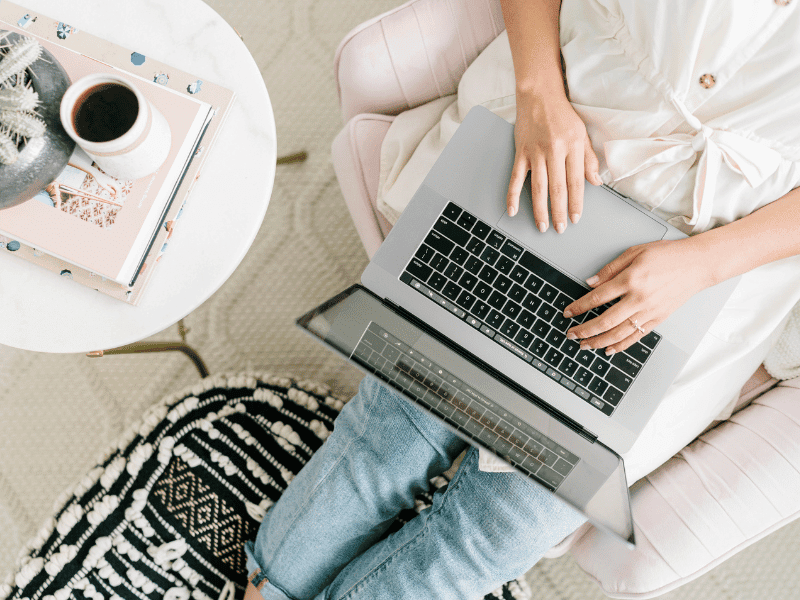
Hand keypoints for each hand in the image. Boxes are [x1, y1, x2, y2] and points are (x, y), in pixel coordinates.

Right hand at [507, 89, 601, 232]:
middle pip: (557, 188)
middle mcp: (554, 150)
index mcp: (572, 146)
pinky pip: (515, 178)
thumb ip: (589, 159)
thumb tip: (596, 182)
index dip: (576, 202)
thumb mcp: (582, 133)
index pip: (576, 181)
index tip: (575, 218)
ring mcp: (535, 152)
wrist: (539, 95)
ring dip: (540, 209)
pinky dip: (512, 195)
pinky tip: (513, 210)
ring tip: (542, 225)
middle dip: (559, 211)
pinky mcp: (520, 152)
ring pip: (538, 186)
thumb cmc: (562, 114)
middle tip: (559, 229)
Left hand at [562, 239, 715, 353]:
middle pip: (605, 321)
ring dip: (598, 342)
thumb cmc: (668, 255)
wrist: (697, 265)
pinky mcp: (658, 319)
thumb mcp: (635, 252)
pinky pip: (636, 337)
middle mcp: (639, 298)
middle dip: (584, 330)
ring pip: (619, 333)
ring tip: (584, 345)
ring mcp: (649, 311)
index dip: (579, 307)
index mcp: (631, 279)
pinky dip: (620, 346)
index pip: (597, 298)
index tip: (568, 313)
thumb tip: (590, 282)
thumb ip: (610, 268)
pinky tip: (608, 349)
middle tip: (571, 334)